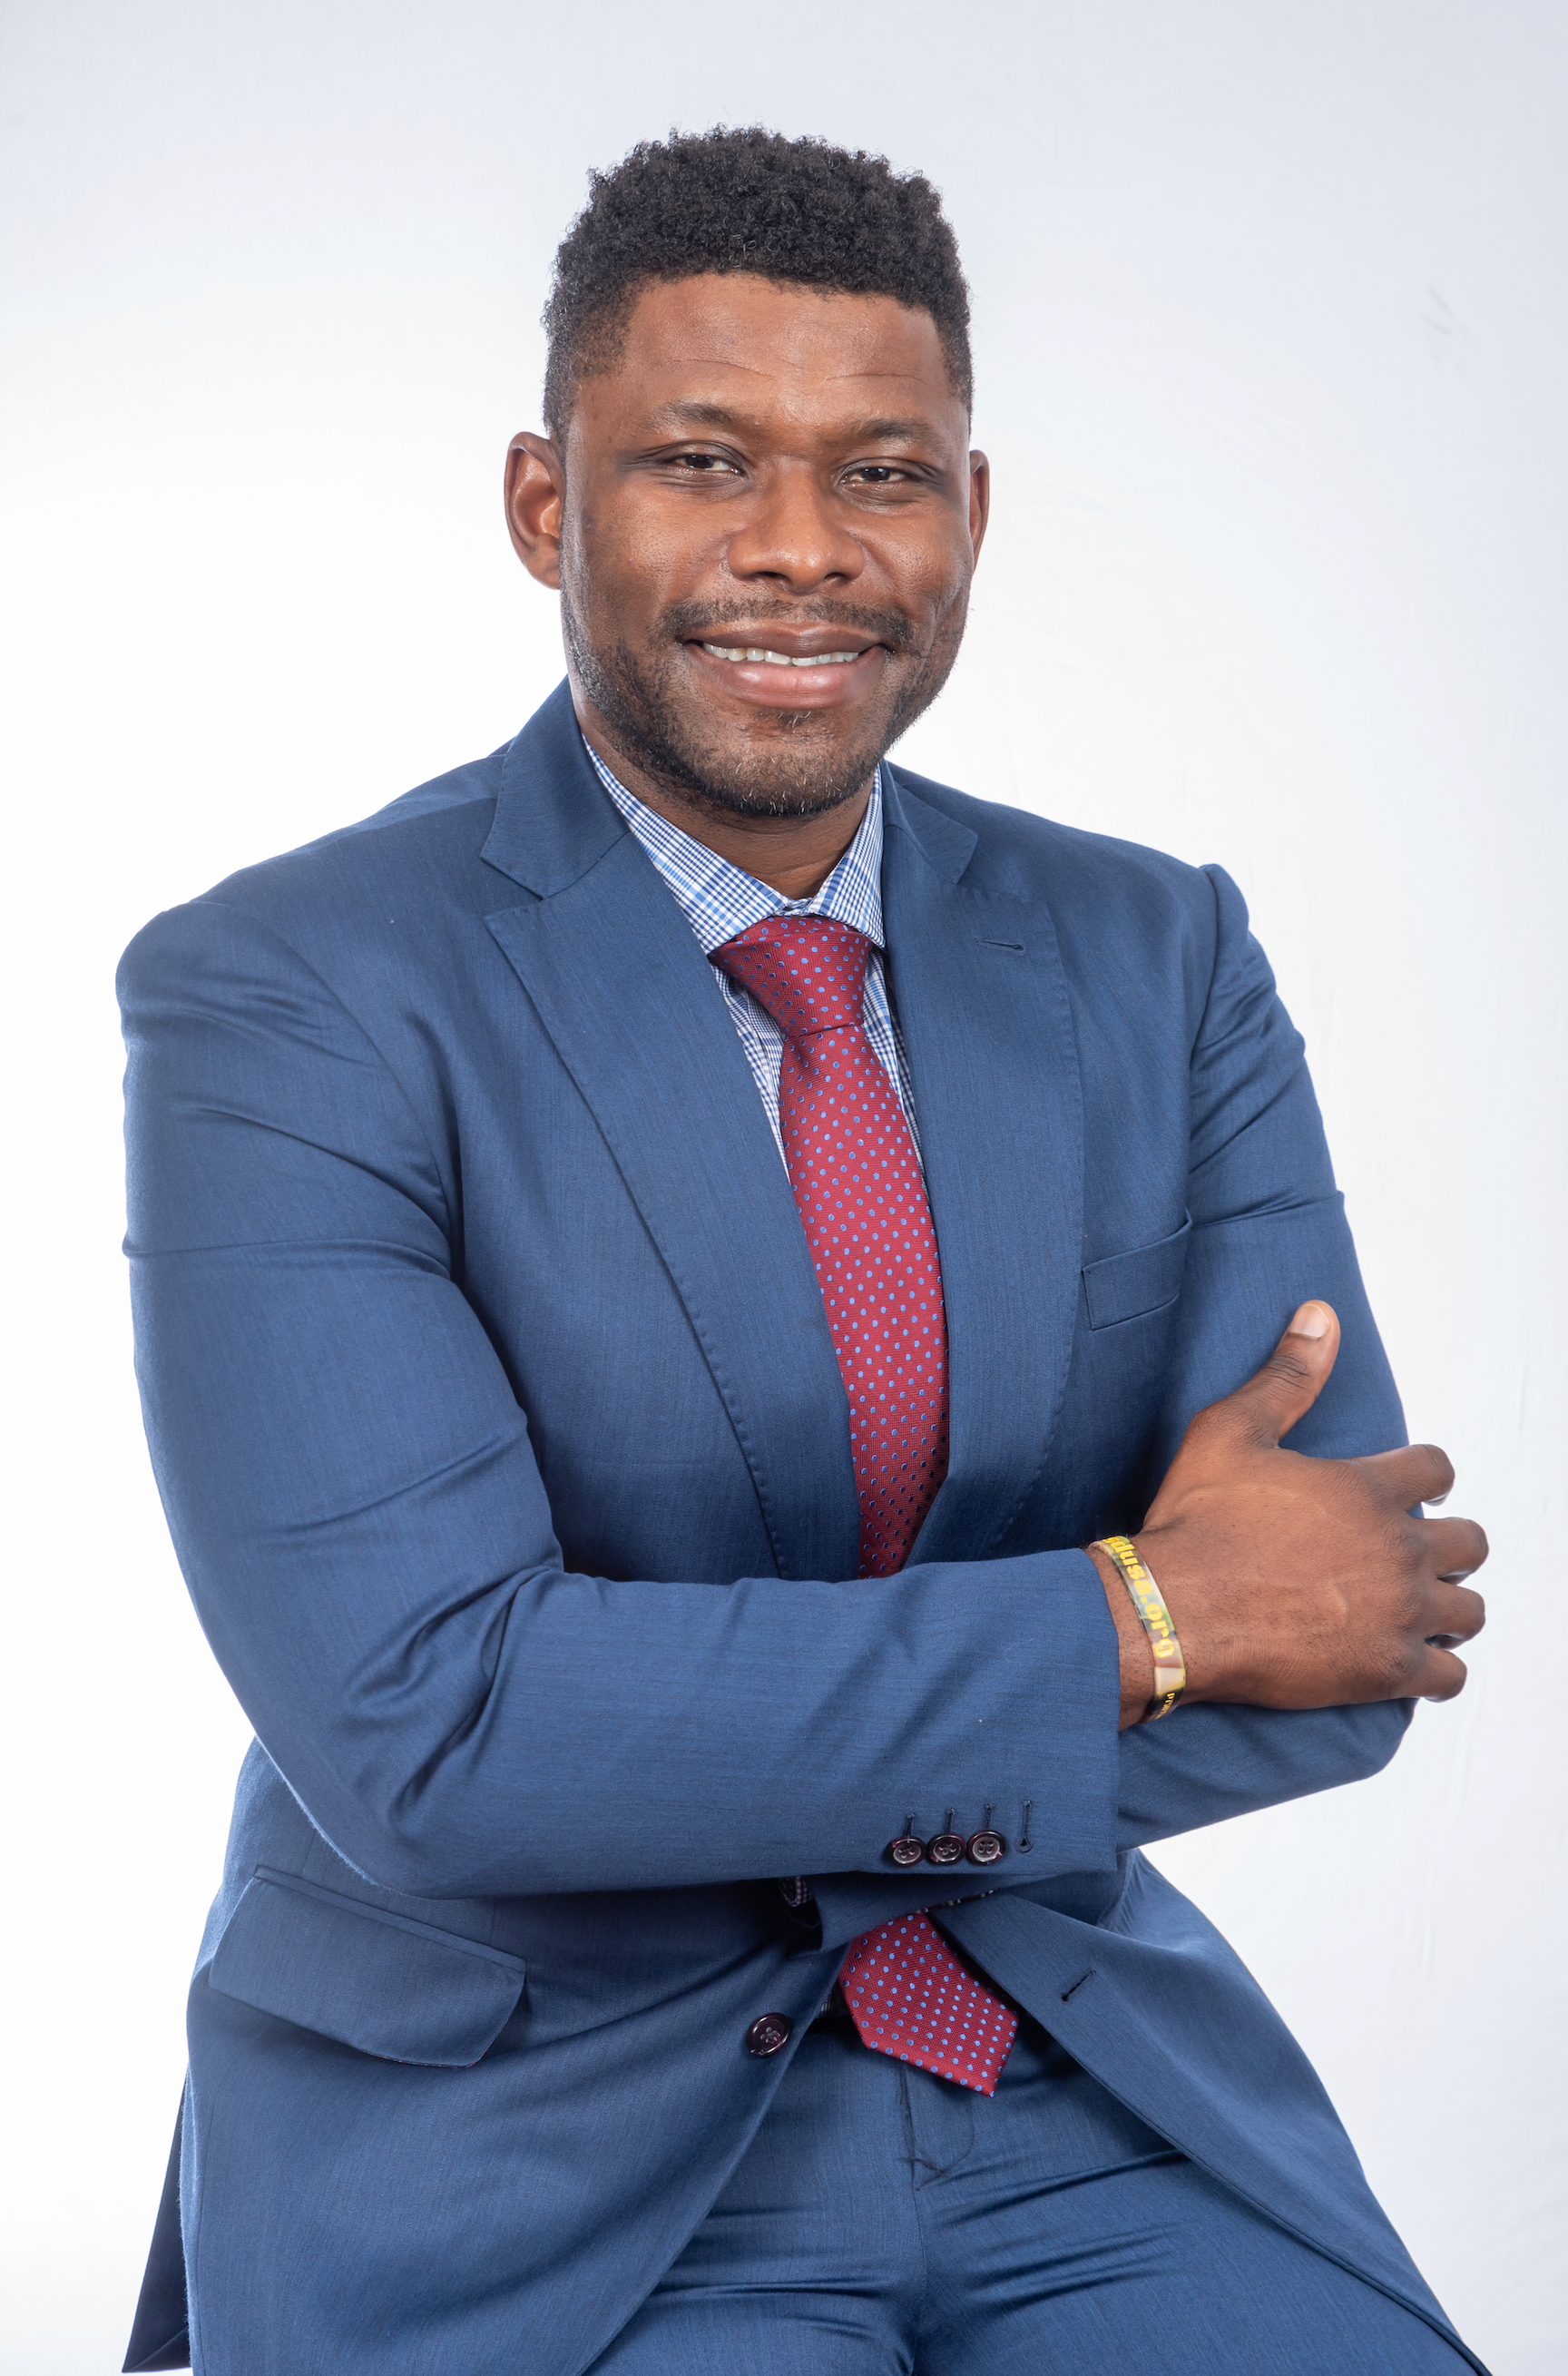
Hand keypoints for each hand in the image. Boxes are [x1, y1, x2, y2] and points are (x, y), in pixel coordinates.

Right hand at [1089, 1302, 1486, 1727]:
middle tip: (1406, 1555)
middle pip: (1471, 1543)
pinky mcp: (1386, 1672)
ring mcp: (1399, 1615)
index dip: (1423, 1478)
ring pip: (1469, 1613)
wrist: (1171, 1612)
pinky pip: (1450, 1678)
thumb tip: (1321, 1315)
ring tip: (1413, 1609)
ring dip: (1447, 1607)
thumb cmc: (1195, 1523)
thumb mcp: (1231, 1431)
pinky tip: (1406, 1660)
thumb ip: (1287, 1376)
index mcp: (1370, 1489)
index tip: (1405, 1491)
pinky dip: (1436, 1670)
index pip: (1439, 1470)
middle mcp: (1398, 1550)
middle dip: (1446, 1546)